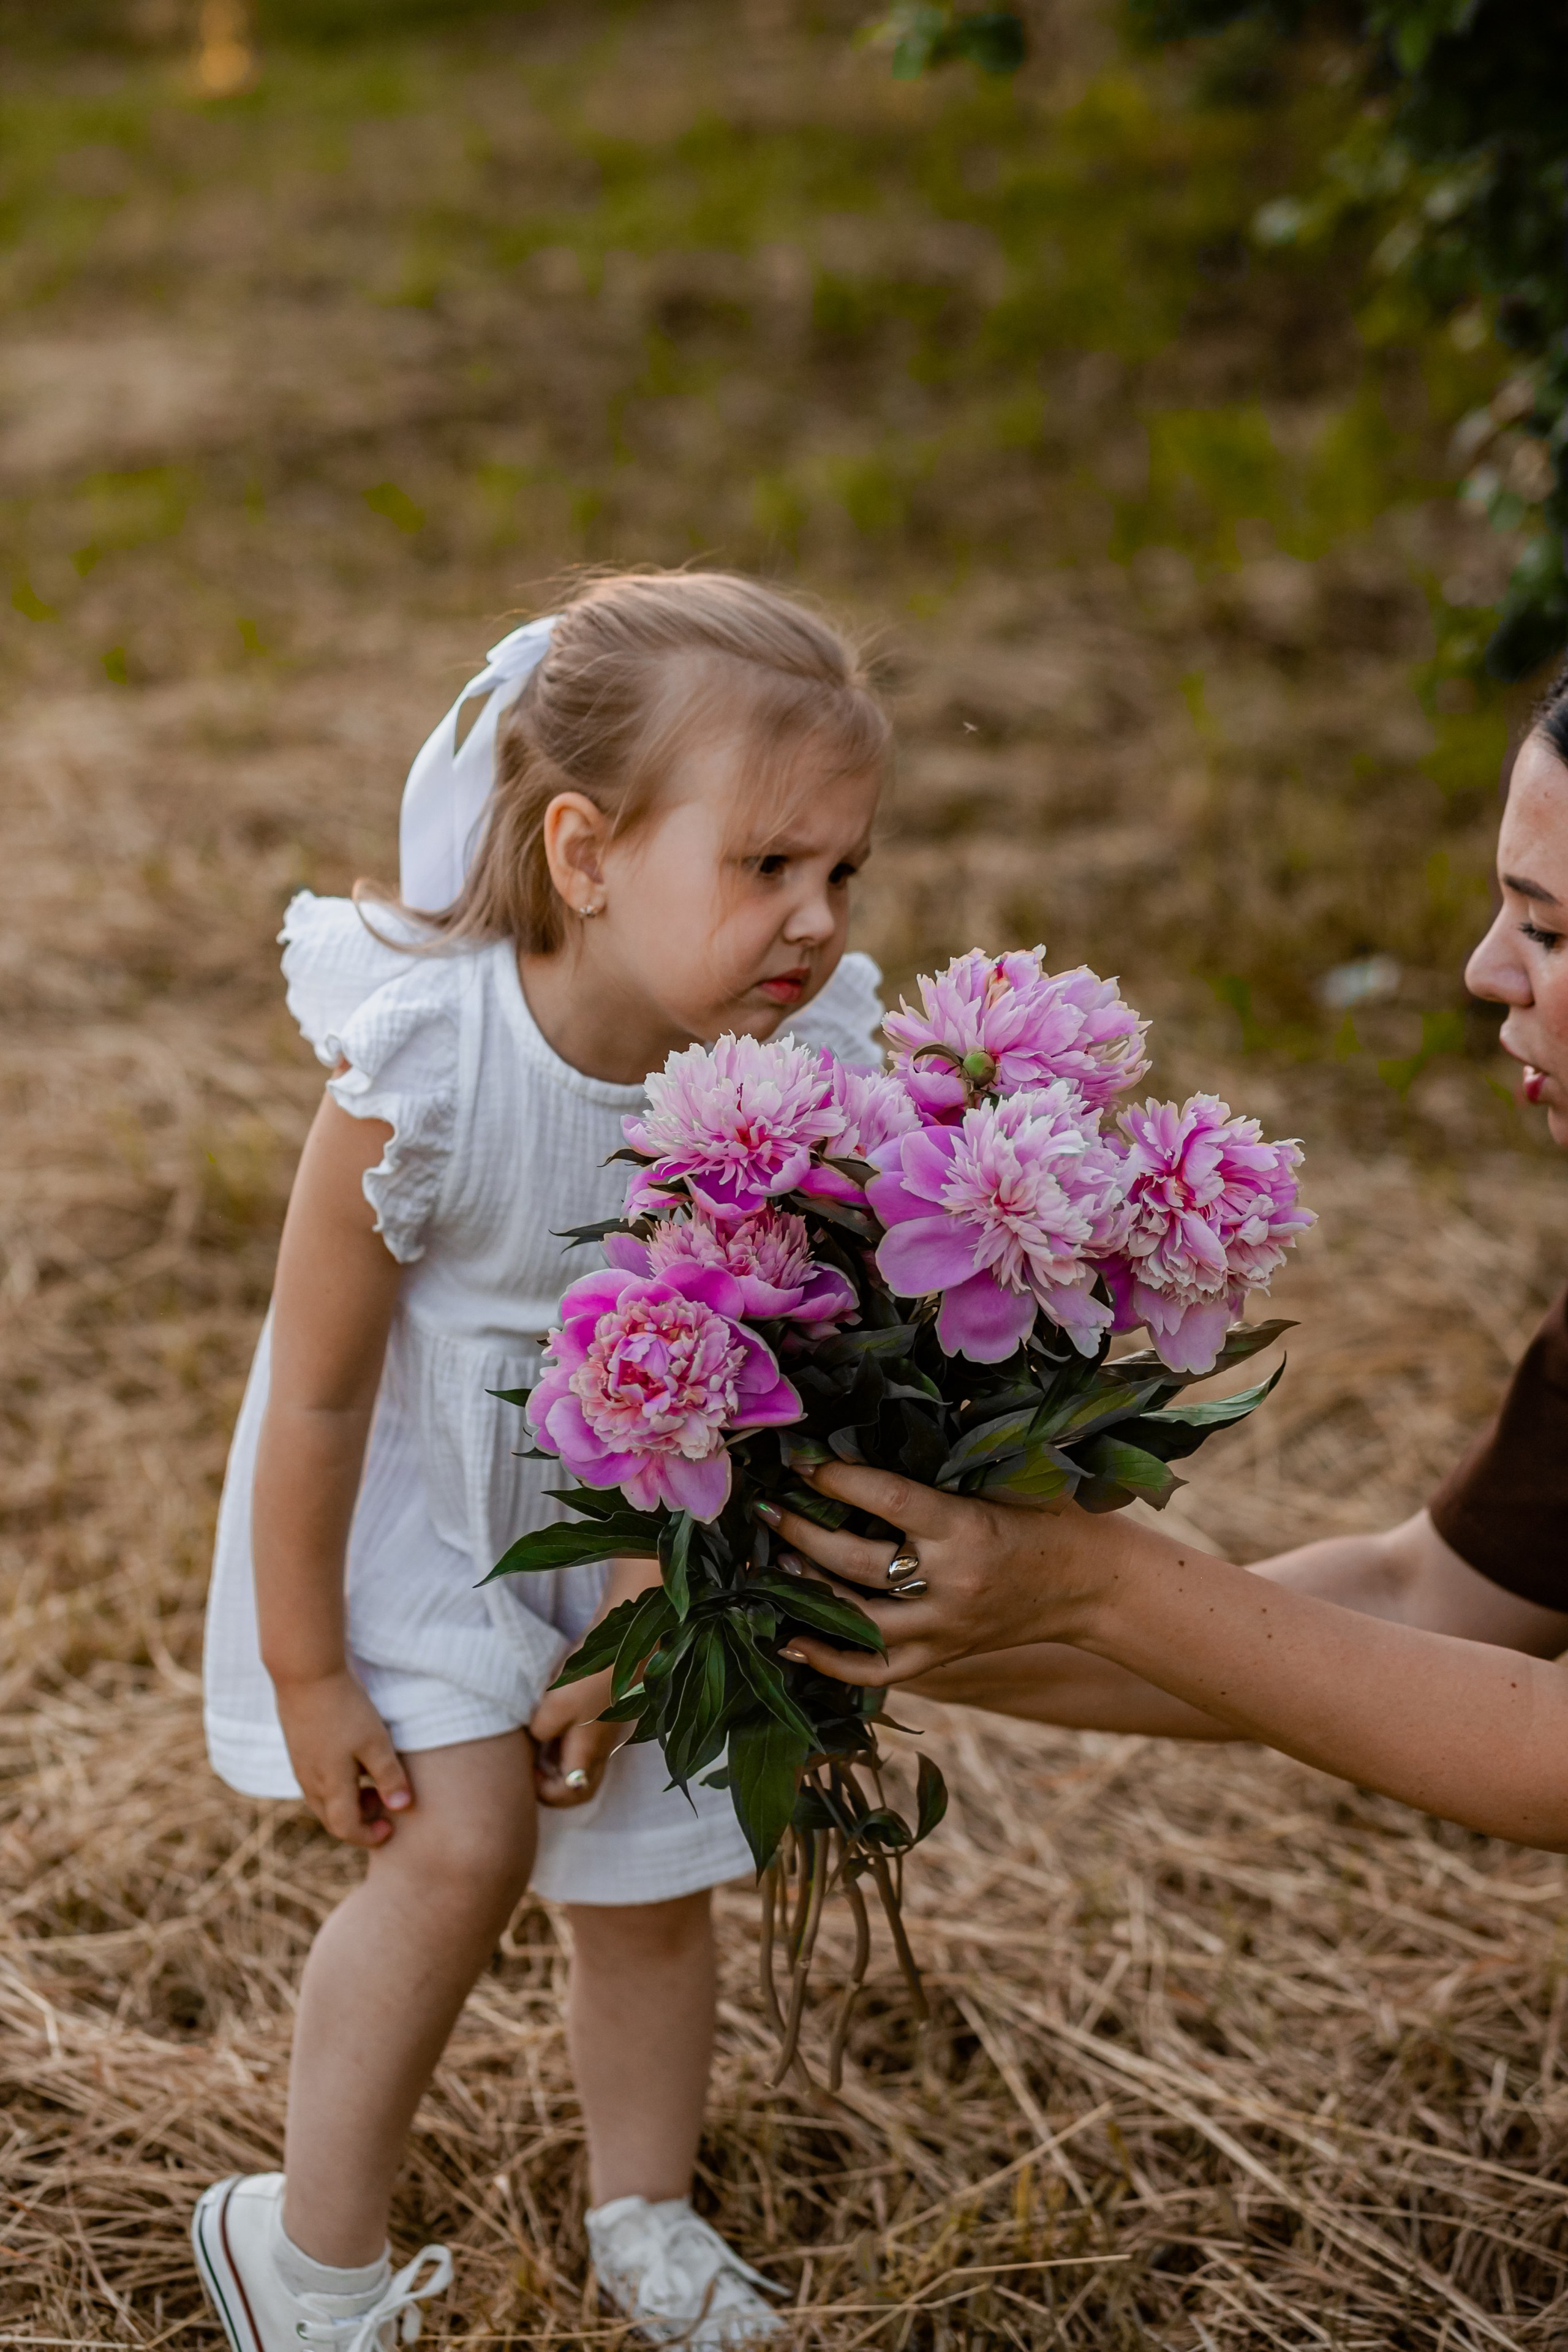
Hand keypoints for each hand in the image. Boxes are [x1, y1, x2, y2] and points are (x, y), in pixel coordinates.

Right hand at [273, 1668, 412, 1847]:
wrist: (306, 1674)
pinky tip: (352, 1761)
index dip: (368, 1836)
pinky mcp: (298, 1749)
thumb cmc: (345, 1708)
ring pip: (322, 1800)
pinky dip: (335, 1785)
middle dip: (358, 1822)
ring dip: (347, 1802)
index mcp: (330, 1786)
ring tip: (370, 1782)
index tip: (389, 1828)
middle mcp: (310, 1781)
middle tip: (383, 1805)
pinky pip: (315, 1781)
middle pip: (332, 1819)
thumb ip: (389, 1776)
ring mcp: (301, 1765)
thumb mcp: (376, 1741)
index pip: (345, 1828)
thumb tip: (401, 1807)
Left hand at [530, 1668, 624, 1807]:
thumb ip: (541, 1730)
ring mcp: (608, 1730)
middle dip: (554, 1782)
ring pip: (583, 1760)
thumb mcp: (556, 1704)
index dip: (545, 1792)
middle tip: (533, 1763)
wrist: (628, 1639)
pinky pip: (586, 1738)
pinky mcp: (608, 1712)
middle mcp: (603, 1747)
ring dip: (560, 1757)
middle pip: (580, 1783)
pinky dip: (567, 1737)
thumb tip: (536, 1739)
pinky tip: (553, 1714)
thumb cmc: (593, 1675)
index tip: (529, 1769)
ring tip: (539, 1736)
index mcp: (590, 1752)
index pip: (571, 1795)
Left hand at [770, 1463, 1104, 1686]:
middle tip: (767, 1509)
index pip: (888, 1499)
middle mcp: (951, 1582)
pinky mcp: (944, 1655)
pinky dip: (830, 1661)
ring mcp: (945, 1627)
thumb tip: (889, 1407)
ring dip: (807, 1592)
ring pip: (857, 1620)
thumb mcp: (1011, 1475)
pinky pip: (876, 1670)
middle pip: (857, 1562)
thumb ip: (955, 1449)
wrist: (1097, 1586)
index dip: (837, 1478)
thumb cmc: (1053, 1516)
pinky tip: (789, 1641)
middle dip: (803, 1534)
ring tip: (772, 1563)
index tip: (801, 1460)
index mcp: (968, 1528)